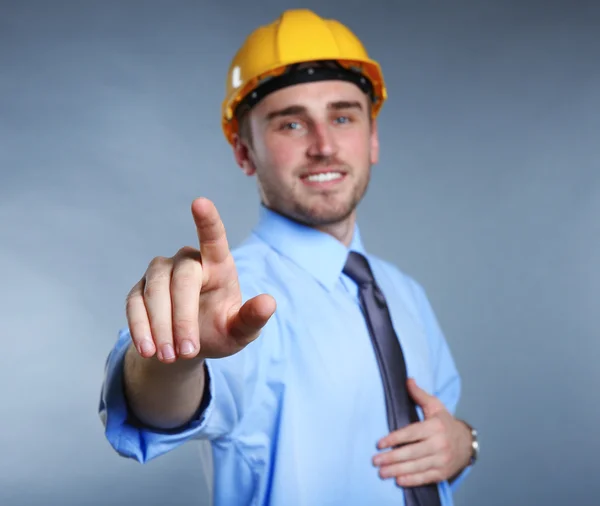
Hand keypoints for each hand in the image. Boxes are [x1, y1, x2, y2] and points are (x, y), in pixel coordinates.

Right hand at [125, 197, 276, 363]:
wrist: (188, 347)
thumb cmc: (221, 330)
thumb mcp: (241, 331)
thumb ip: (252, 318)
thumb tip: (269, 303)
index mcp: (218, 264)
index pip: (213, 238)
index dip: (207, 220)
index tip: (200, 202)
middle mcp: (187, 261)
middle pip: (182, 279)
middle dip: (182, 317)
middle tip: (186, 351)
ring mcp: (160, 274)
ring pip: (155, 291)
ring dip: (160, 326)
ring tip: (170, 356)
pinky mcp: (139, 290)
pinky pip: (134, 304)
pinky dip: (140, 327)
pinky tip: (148, 349)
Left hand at [372, 378, 471, 487]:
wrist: (467, 443)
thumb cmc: (445, 423)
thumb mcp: (435, 406)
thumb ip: (419, 394)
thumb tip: (407, 380)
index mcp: (435, 427)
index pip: (412, 433)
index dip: (395, 439)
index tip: (379, 444)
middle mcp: (440, 444)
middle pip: (412, 452)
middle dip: (392, 458)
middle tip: (375, 461)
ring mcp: (442, 460)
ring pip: (417, 466)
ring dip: (397, 470)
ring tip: (382, 472)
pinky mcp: (443, 473)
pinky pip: (425, 478)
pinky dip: (412, 480)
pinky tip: (398, 480)